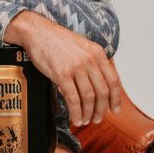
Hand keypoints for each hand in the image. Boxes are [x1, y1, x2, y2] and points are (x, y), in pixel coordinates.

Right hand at [4, 11, 121, 125]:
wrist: (38, 32)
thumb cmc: (57, 40)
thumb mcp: (82, 47)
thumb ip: (92, 63)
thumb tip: (98, 85)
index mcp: (97, 53)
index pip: (113, 80)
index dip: (116, 98)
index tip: (115, 109)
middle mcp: (90, 60)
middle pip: (102, 91)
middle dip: (101, 109)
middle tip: (97, 118)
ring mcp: (76, 67)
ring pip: (89, 97)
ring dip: (88, 113)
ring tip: (86, 120)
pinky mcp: (62, 74)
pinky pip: (73, 98)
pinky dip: (76, 112)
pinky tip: (76, 118)